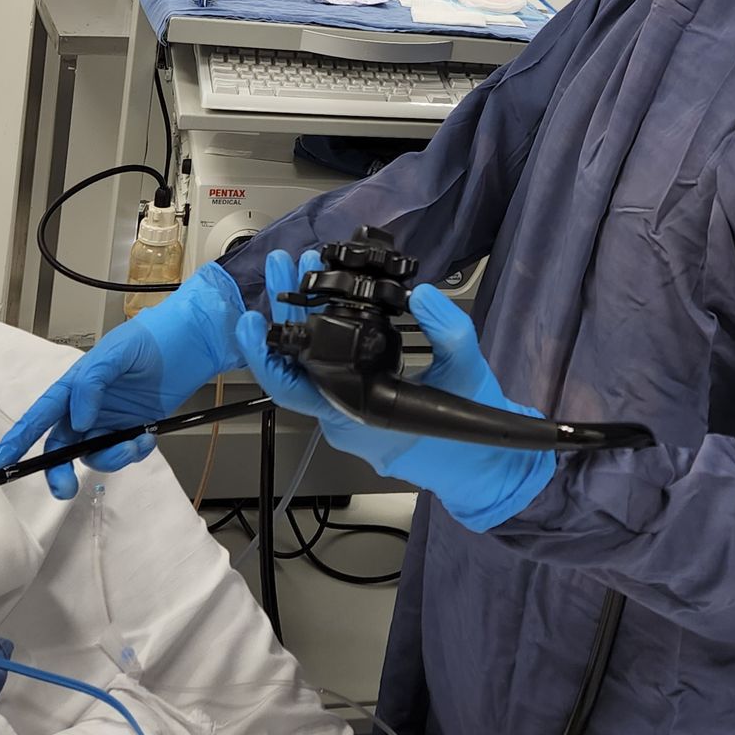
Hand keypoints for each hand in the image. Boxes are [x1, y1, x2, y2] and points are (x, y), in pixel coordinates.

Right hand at [0, 263, 245, 498]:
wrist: (192, 342)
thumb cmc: (148, 339)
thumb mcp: (115, 352)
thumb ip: (92, 383)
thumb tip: (78, 420)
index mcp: (74, 387)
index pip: (40, 416)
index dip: (18, 440)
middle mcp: (88, 408)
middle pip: (62, 447)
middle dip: (59, 470)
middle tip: (65, 488)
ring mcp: (112, 421)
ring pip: (96, 453)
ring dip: (110, 458)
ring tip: (132, 446)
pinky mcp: (136, 428)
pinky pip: (126, 451)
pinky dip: (134, 452)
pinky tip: (148, 438)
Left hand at [237, 252, 554, 531]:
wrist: (480, 470)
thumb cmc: (467, 431)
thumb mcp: (467, 373)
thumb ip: (448, 332)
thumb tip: (423, 294)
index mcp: (357, 415)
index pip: (295, 388)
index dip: (268, 355)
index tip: (254, 319)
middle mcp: (341, 416)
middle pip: (295, 366)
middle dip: (285, 311)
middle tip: (281, 264)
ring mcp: (345, 412)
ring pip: (309, 366)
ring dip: (303, 317)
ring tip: (304, 268)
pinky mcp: (355, 402)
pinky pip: (326, 369)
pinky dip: (320, 332)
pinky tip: (326, 297)